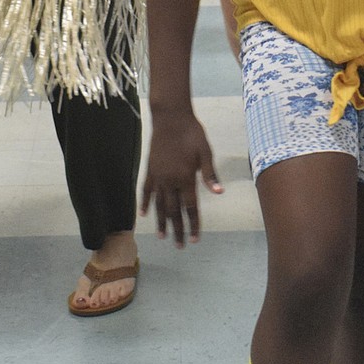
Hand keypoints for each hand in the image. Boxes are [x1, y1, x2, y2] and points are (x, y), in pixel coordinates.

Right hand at [140, 111, 221, 246]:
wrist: (170, 118)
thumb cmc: (192, 133)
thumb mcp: (206, 152)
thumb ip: (210, 174)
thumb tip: (219, 192)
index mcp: (186, 178)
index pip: (190, 208)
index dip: (193, 224)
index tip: (195, 239)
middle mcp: (170, 181)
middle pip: (174, 211)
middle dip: (178, 230)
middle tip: (180, 246)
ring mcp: (158, 176)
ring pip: (159, 205)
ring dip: (161, 222)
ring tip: (163, 237)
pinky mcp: (150, 170)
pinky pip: (146, 190)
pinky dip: (145, 203)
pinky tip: (144, 215)